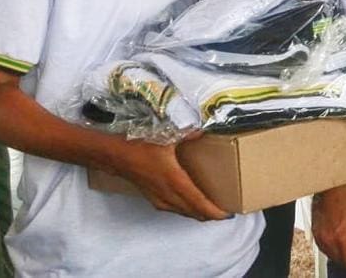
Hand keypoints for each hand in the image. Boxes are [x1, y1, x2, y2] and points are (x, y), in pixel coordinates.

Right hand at [113, 132, 228, 221]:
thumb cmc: (141, 147)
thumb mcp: (168, 137)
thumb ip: (189, 134)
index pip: (199, 203)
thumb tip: (203, 131)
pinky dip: (187, 210)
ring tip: (213, 210)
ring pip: (184, 212)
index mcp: (175, 181)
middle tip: (226, 212)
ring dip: (199, 213)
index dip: (214, 211)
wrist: (117, 156)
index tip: (228, 214)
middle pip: (194, 212)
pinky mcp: (154, 199)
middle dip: (211, 214)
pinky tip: (192, 205)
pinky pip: (175, 209)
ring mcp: (160, 199)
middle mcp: (168, 194)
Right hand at [312, 183, 345, 276]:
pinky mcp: (315, 235)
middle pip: (342, 262)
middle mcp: (330, 240)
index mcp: (343, 236)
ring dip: (343, 257)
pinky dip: (334, 250)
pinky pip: (326, 250)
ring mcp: (321, 238)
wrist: (331, 188)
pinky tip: (340, 242)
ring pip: (334, 257)